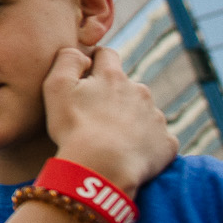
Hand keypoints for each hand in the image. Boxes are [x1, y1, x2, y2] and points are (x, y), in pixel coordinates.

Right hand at [43, 46, 176, 193]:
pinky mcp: (167, 143)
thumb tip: (82, 54)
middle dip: (114, 96)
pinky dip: (146, 144)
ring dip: (130, 120)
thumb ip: (67, 59)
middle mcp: (140, 91)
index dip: (95, 62)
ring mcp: (156, 117)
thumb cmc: (74, 128)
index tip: (85, 77)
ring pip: (143, 112)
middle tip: (95, 118)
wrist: (103, 169)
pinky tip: (129, 155)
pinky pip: (158, 139)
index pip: (107, 55)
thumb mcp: (56, 86)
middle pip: (127, 86)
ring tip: (111, 140)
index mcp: (113, 76)